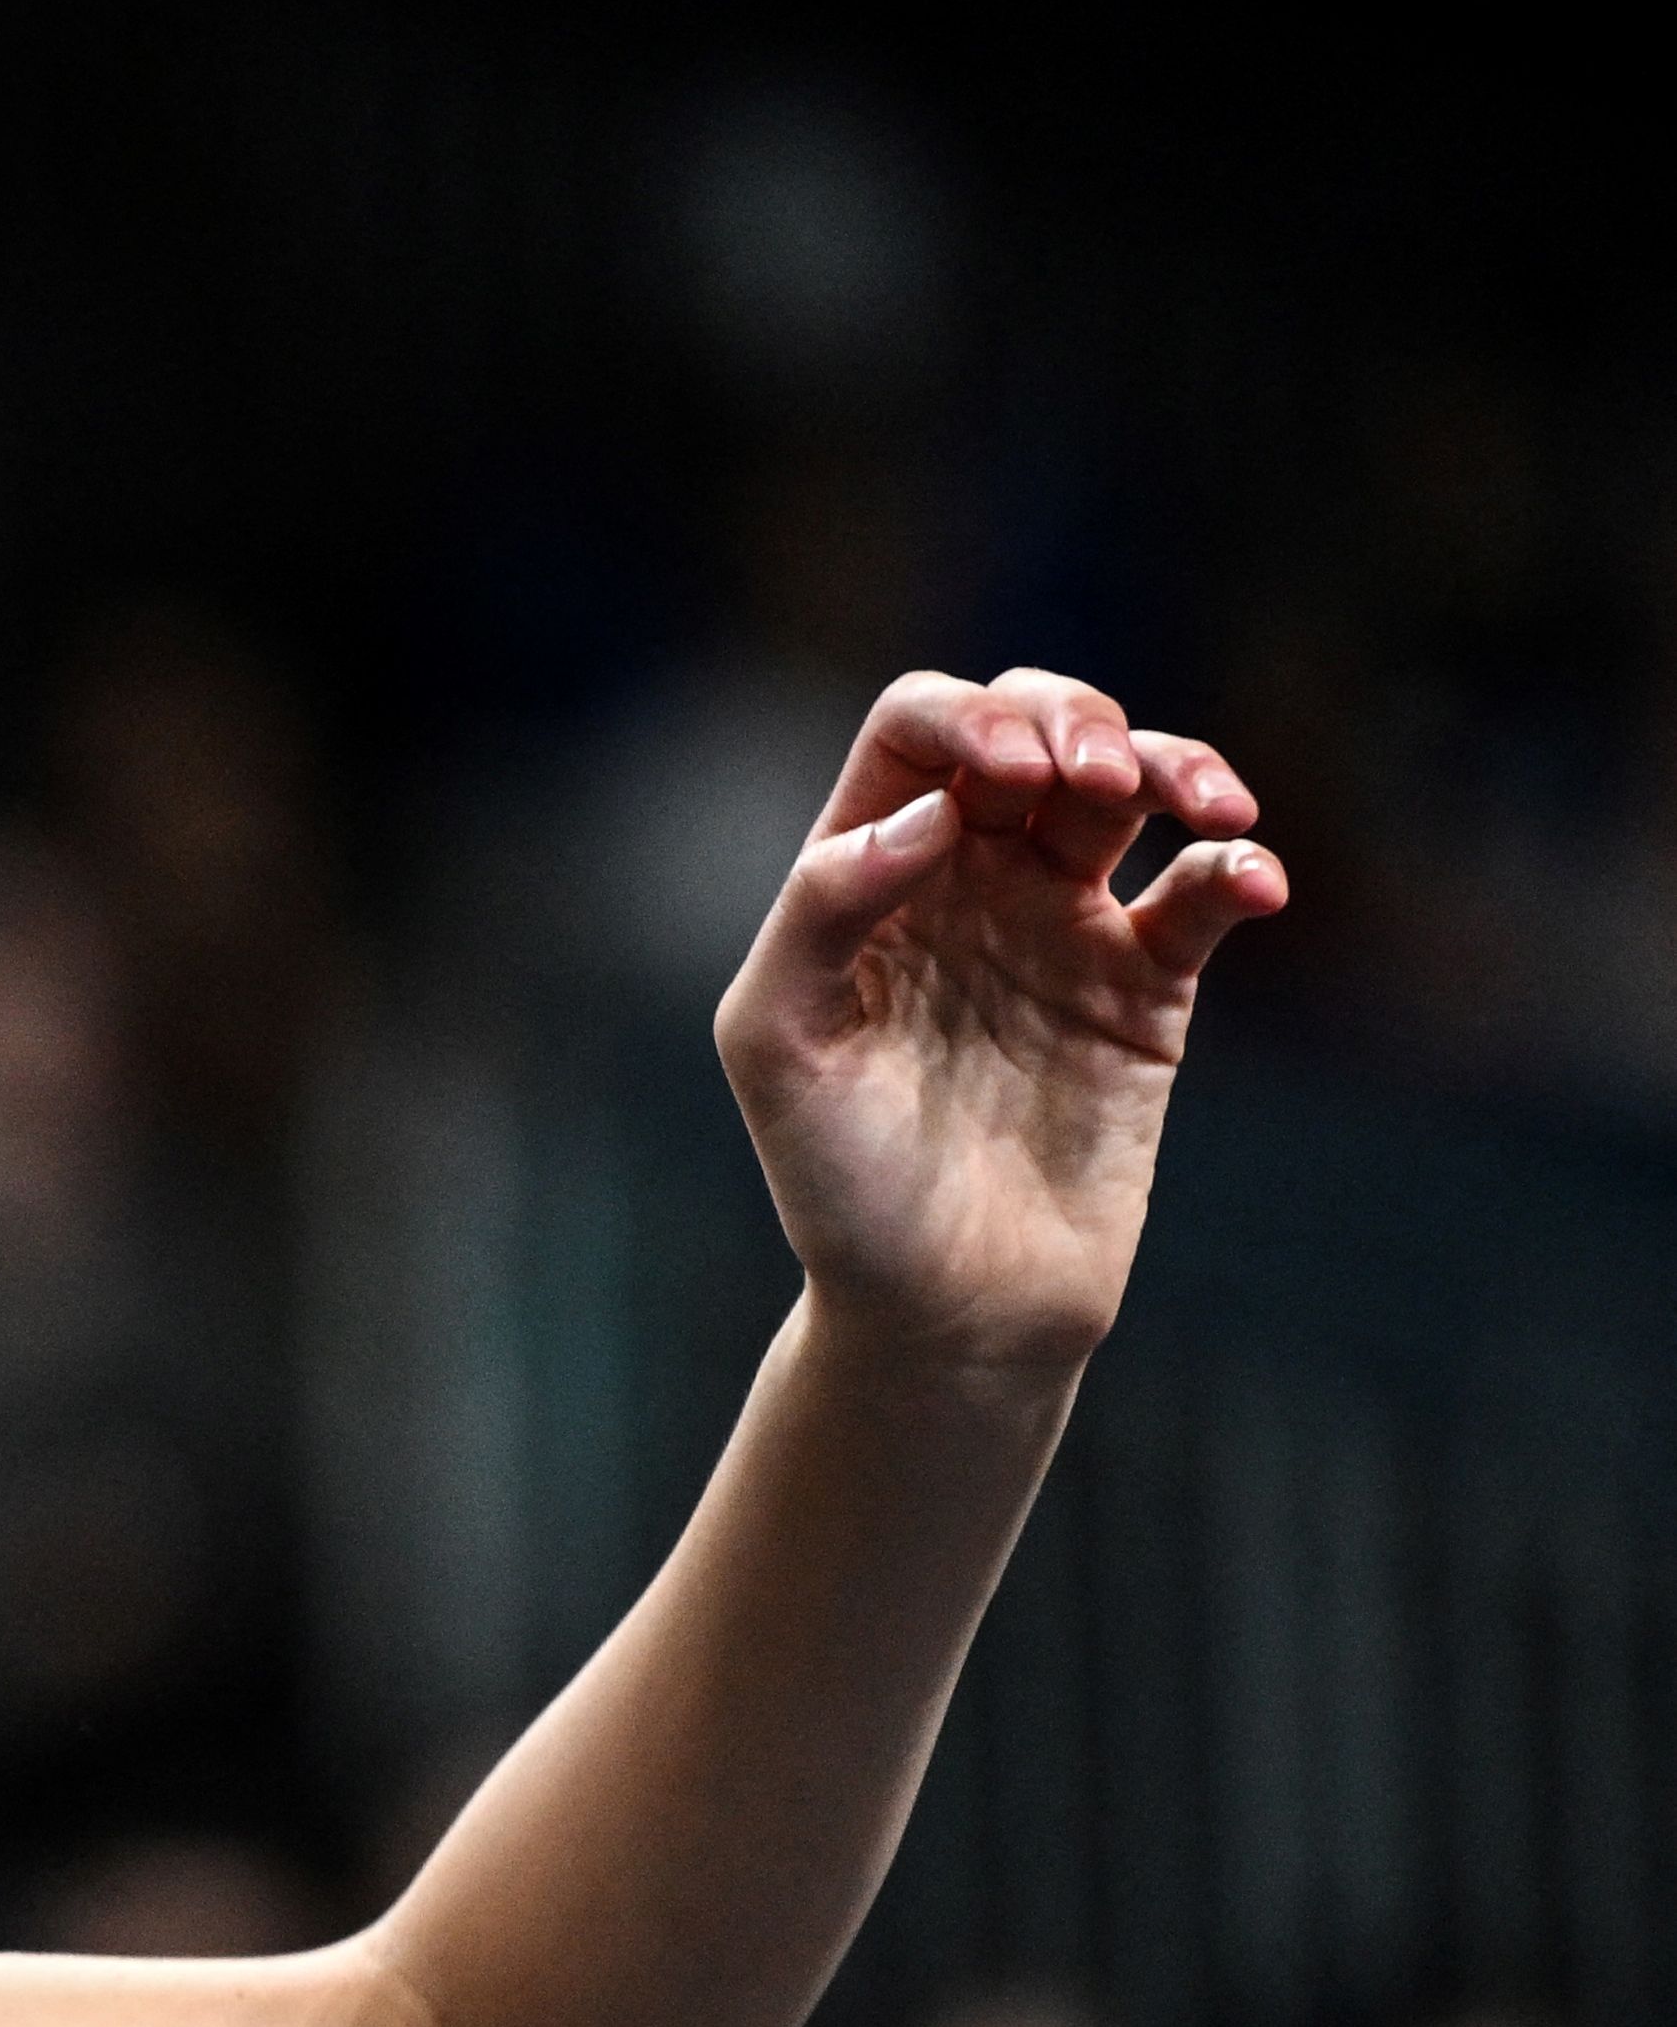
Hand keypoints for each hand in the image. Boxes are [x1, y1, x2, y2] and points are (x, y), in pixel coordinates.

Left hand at [713, 669, 1286, 1386]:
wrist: (945, 1309)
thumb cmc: (836, 1181)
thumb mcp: (779, 1041)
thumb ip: (825, 910)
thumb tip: (931, 814)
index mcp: (868, 868)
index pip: (920, 730)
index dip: (968, 718)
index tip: (1006, 778)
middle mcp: (966, 875)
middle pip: (1036, 725)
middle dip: (1074, 719)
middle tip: (1093, 780)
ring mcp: (1062, 924)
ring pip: (1130, 787)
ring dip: (1172, 761)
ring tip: (1204, 805)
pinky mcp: (1145, 990)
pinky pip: (1203, 895)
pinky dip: (1237, 868)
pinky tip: (1247, 878)